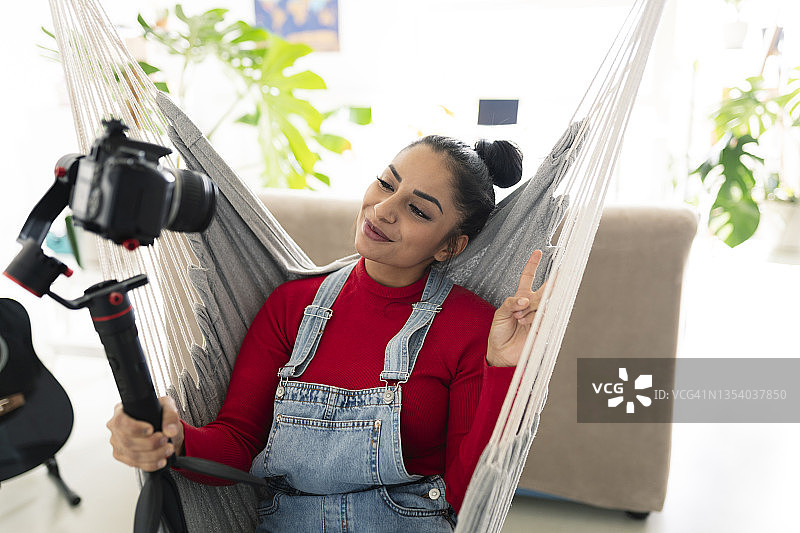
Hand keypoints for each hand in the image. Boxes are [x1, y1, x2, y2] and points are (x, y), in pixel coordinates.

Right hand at [106, 395, 183, 470]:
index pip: (120, 422)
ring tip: (167, 449)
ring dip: (153, 455)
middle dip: (150, 443)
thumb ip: (170, 415)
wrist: (162, 429)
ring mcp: (118, 444)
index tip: (151, 429)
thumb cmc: (159, 415)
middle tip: (165, 439)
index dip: (135, 428)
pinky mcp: (123, 456)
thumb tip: (170, 431)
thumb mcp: (168, 407)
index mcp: (121, 412)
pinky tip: (161, 460)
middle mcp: (116, 429)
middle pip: (127, 441)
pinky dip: (151, 464)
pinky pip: (135, 464)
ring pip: (132, 455)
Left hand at [486, 250, 545, 366]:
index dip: (532, 265)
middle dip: (550, 284)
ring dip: (530, 311)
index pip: (528, 278)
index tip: (537, 252)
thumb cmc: (499, 333)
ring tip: (520, 320)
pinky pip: (544, 318)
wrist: (501, 353)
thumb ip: (511, 303)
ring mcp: (539, 316)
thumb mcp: (500, 314)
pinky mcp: (544, 328)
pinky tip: (529, 324)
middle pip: (543, 290)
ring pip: (542, 304)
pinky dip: (534, 319)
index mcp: (520, 298)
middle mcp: (532, 305)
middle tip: (551, 284)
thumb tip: (525, 300)